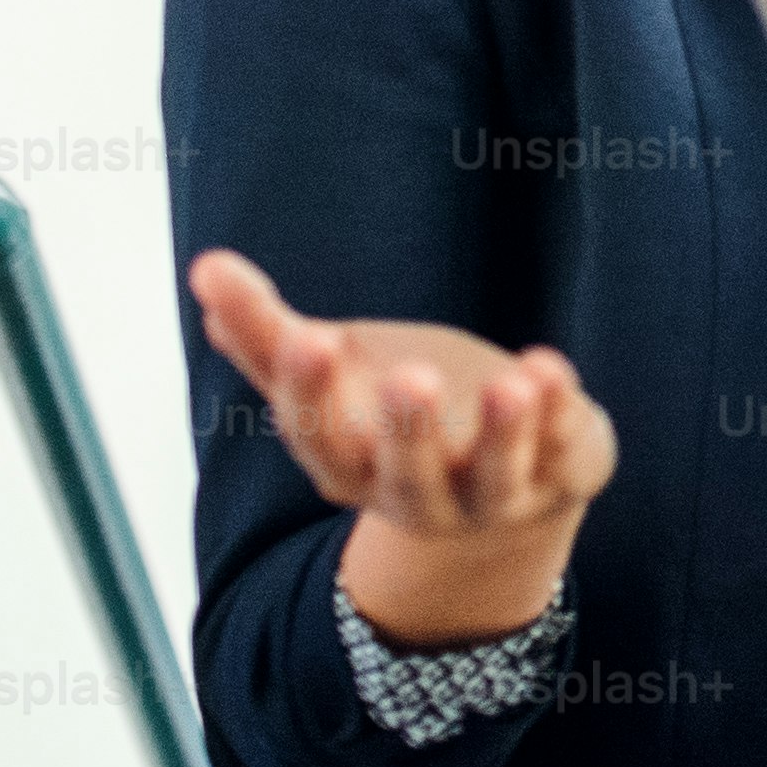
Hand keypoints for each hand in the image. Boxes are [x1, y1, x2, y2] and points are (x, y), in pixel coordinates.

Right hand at [186, 247, 613, 643]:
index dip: (310, 391)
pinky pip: (561, 452)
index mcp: (349, 464)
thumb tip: (204, 270)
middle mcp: (416, 494)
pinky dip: (560, 415)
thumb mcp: (335, 374)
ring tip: (509, 382)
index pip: (319, 438)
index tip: (307, 337)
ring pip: (494, 478)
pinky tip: (549, 365)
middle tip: (410, 376)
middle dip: (409, 431)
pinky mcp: (557, 475)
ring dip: (502, 435)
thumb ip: (267, 332)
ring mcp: (491, 496)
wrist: (500, 488)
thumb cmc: (392, 415)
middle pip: (405, 475)